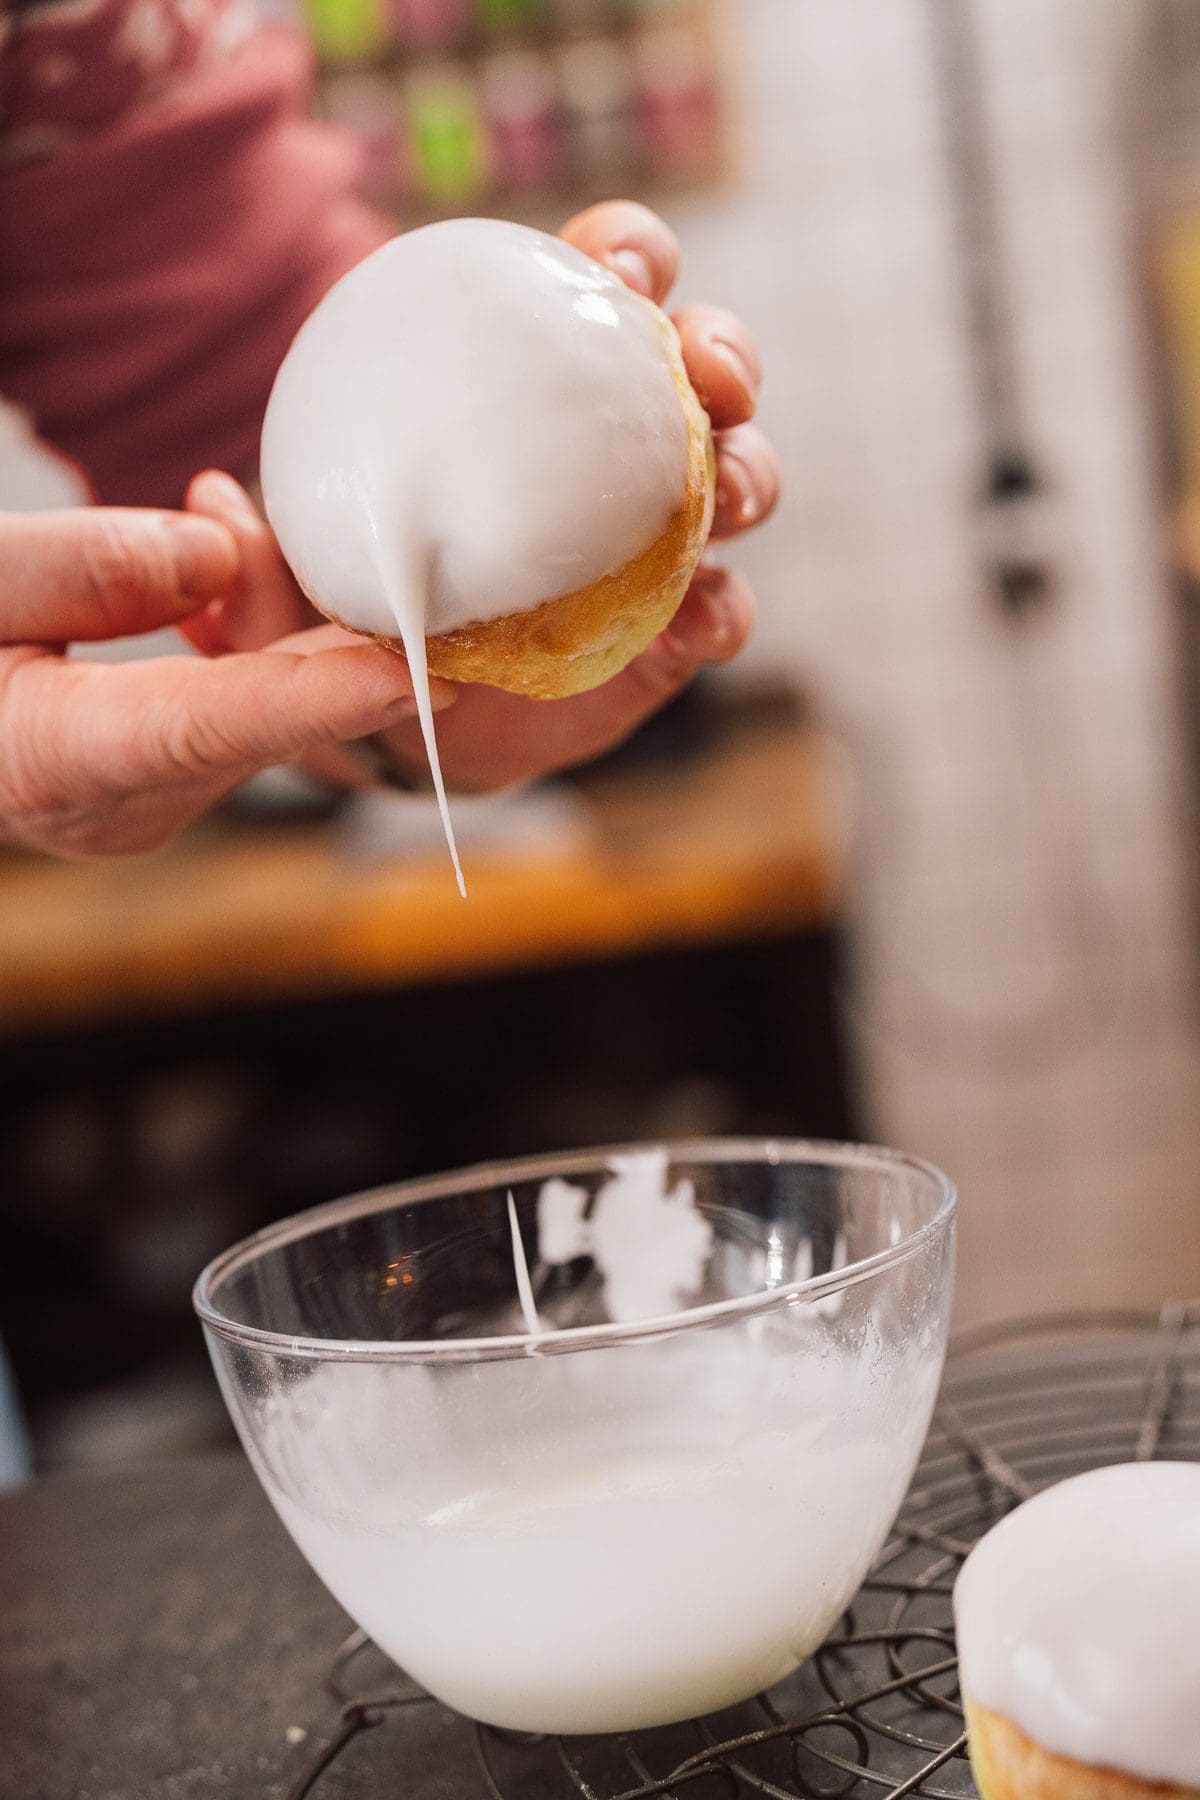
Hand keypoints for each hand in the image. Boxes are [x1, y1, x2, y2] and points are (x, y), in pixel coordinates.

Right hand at [0, 508, 450, 856]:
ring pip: (264, 710)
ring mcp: (151, 800)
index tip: (409, 673)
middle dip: (330, 635)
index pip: (206, 723)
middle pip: (257, 713)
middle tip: (403, 559)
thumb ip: (69, 570)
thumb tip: (211, 559)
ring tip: (278, 529)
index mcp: (54, 762)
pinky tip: (261, 575)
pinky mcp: (168, 776)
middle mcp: (120, 805)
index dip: (312, 697)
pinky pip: (247, 706)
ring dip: (296, 628)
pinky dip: (268, 644)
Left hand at [184, 201, 779, 792]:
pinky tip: (695, 621)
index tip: (613, 272)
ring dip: (750, 474)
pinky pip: (726, 609)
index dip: (625, 256)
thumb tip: (208, 494)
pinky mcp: (677, 632)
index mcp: (534, 391)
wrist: (408, 725)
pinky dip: (722, 610)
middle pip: (701, 365)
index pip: (597, 286)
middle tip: (709, 374)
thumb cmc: (361, 614)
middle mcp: (616, 451)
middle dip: (724, 348)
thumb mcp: (298, 587)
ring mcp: (659, 541)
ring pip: (741, 476)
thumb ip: (259, 561)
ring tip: (723, 504)